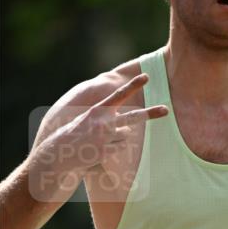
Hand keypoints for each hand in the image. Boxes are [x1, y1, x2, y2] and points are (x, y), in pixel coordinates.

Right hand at [39, 73, 167, 177]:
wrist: (60, 151)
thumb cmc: (76, 133)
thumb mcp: (88, 119)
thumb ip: (107, 118)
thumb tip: (129, 128)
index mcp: (98, 110)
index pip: (120, 95)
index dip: (134, 86)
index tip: (146, 77)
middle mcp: (103, 121)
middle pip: (134, 117)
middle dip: (151, 113)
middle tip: (166, 110)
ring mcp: (105, 136)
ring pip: (126, 135)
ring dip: (118, 138)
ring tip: (102, 140)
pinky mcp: (106, 150)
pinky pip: (120, 148)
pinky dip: (114, 148)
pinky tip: (100, 149)